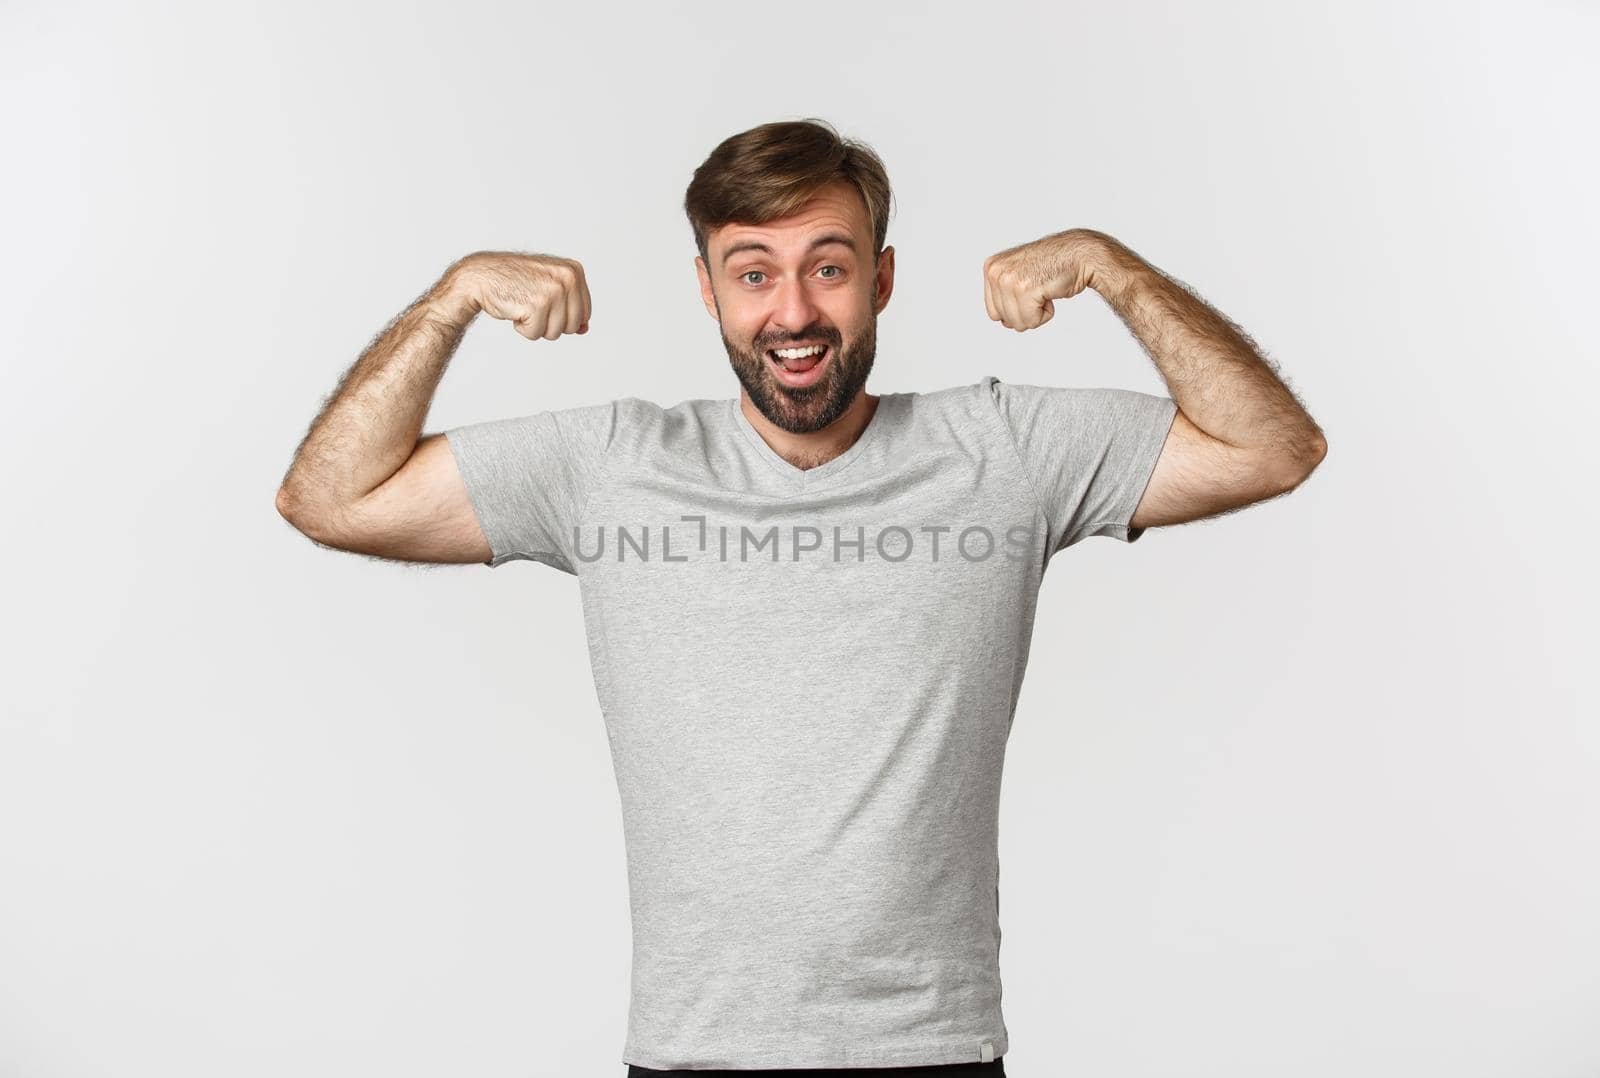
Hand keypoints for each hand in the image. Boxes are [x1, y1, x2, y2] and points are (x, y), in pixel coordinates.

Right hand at [456, 251, 592, 341]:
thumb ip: (570, 305)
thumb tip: (584, 330)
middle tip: (533, 305)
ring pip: (555, 333)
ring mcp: (553, 291)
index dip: (564, 317)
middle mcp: (567, 278)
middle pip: (573, 326)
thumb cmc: (514, 281)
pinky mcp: (537, 305)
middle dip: (551, 324)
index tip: (545, 303)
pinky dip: (523, 329)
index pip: (585, 313)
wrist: (481, 276)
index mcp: (574, 271)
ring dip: (536, 326)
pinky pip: (536, 334)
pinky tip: (515, 309)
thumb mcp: (549, 286)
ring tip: (523, 305)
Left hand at [982, 228, 1111, 331]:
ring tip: (1044, 289)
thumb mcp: (1020, 277)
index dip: (1016, 309)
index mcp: (991, 267)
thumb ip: (1006, 299)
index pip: (993, 312)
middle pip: (1003, 319)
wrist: (1079, 254)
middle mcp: (995, 272)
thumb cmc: (1054, 265)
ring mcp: (1008, 280)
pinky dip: (1046, 314)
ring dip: (1036, 312)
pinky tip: (1049, 292)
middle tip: (1039, 288)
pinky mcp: (1024, 289)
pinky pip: (1031, 321)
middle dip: (1026, 311)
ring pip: (1017, 323)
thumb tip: (1004, 323)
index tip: (1029, 289)